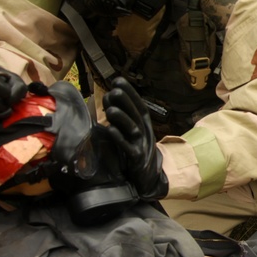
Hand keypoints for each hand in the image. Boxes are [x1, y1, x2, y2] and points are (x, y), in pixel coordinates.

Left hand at [102, 77, 167, 200]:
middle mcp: (145, 132)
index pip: (139, 105)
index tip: (118, 80)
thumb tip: (108, 97)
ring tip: (110, 110)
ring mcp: (141, 145)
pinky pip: (128, 148)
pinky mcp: (136, 158)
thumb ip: (121, 116)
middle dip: (126, 102)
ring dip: (122, 119)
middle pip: (137, 114)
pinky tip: (110, 130)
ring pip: (133, 129)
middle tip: (113, 91)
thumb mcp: (131, 131)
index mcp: (144, 124)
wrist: (148, 177)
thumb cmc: (135, 150)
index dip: (130, 92)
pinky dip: (119, 138)